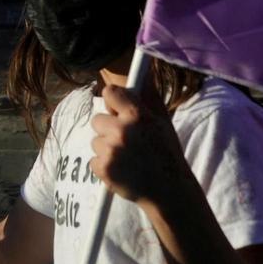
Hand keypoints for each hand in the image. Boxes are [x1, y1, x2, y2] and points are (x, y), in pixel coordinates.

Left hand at [89, 81, 190, 207]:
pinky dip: (104, 165)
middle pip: (97, 119)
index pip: (109, 93)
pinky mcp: (103, 169)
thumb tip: (144, 72)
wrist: (169, 191)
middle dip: (108, 128)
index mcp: (137, 115)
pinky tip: (122, 169)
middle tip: (125, 139)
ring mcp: (111, 151)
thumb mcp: (162, 122)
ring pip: (95, 141)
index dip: (112, 100)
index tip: (117, 108)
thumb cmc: (167, 153)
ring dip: (106, 148)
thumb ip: (149, 97)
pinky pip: (93, 160)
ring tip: (127, 157)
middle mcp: (122, 130)